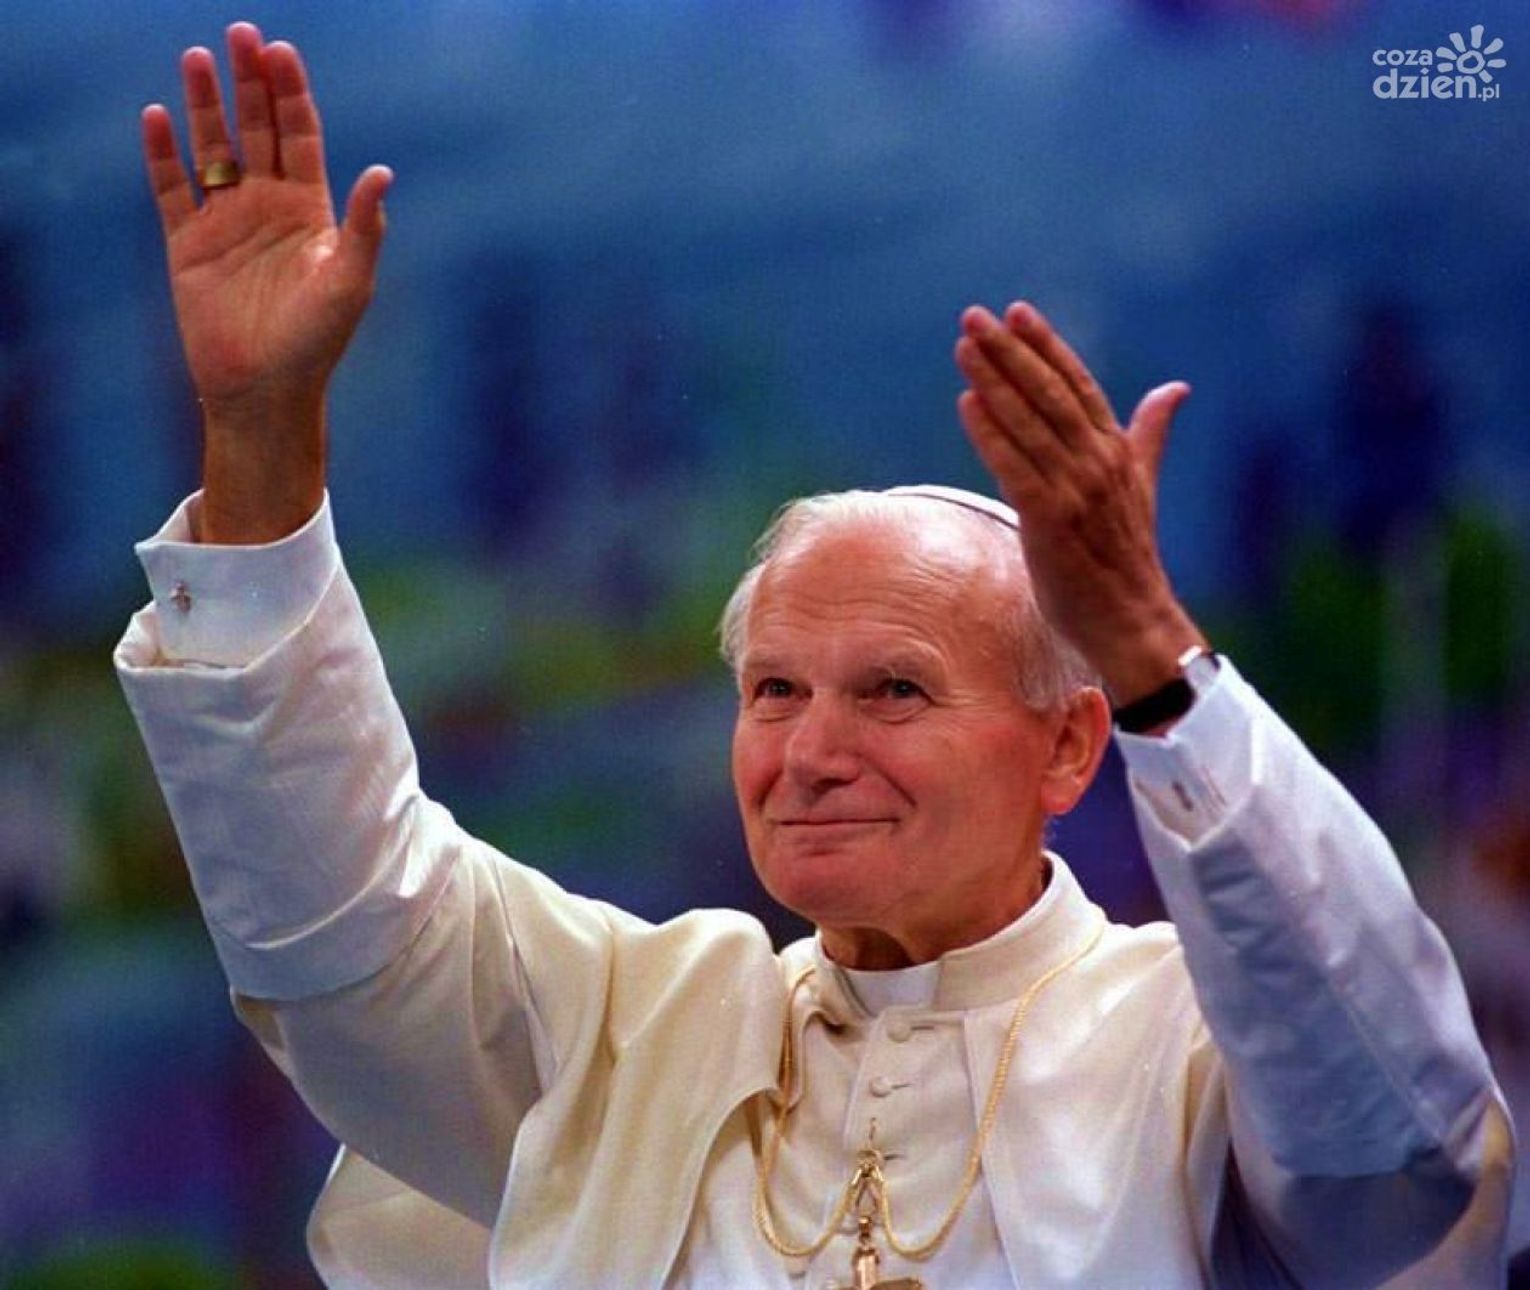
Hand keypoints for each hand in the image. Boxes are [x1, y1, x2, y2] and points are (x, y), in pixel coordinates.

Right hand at [142, 22, 390, 540]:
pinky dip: (163, 154)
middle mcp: (268, 209)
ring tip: (195, 56)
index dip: (290, 93)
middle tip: (240, 34)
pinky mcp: (187, 245)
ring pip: (212, 149)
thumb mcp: (349, 282)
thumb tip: (383, 172)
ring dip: (204, 104)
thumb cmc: (315, 343)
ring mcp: (227, 223)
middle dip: (249, 82)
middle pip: (257, 130)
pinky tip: (157, 117)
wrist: (264, 391)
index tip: (280, 51)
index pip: (300, 137)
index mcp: (311, 212)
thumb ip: (364, 226)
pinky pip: (172, 189)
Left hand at [953, 301, 1206, 704]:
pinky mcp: (1051, 521)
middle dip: (1011, 353)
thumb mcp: (1142, 486)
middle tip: (976, 316)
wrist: (1133, 621)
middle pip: (1048, 395)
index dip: (1047, 347)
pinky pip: (1015, 468)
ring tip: (965, 347)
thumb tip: (1176, 389)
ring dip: (994, 382)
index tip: (1017, 311)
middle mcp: (1098, 464)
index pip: (1078, 385)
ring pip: (1029, 425)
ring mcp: (1075, 491)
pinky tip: (967, 403)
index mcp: (1117, 452)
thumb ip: (1150, 434)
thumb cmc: (1127, 558)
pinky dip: (991, 434)